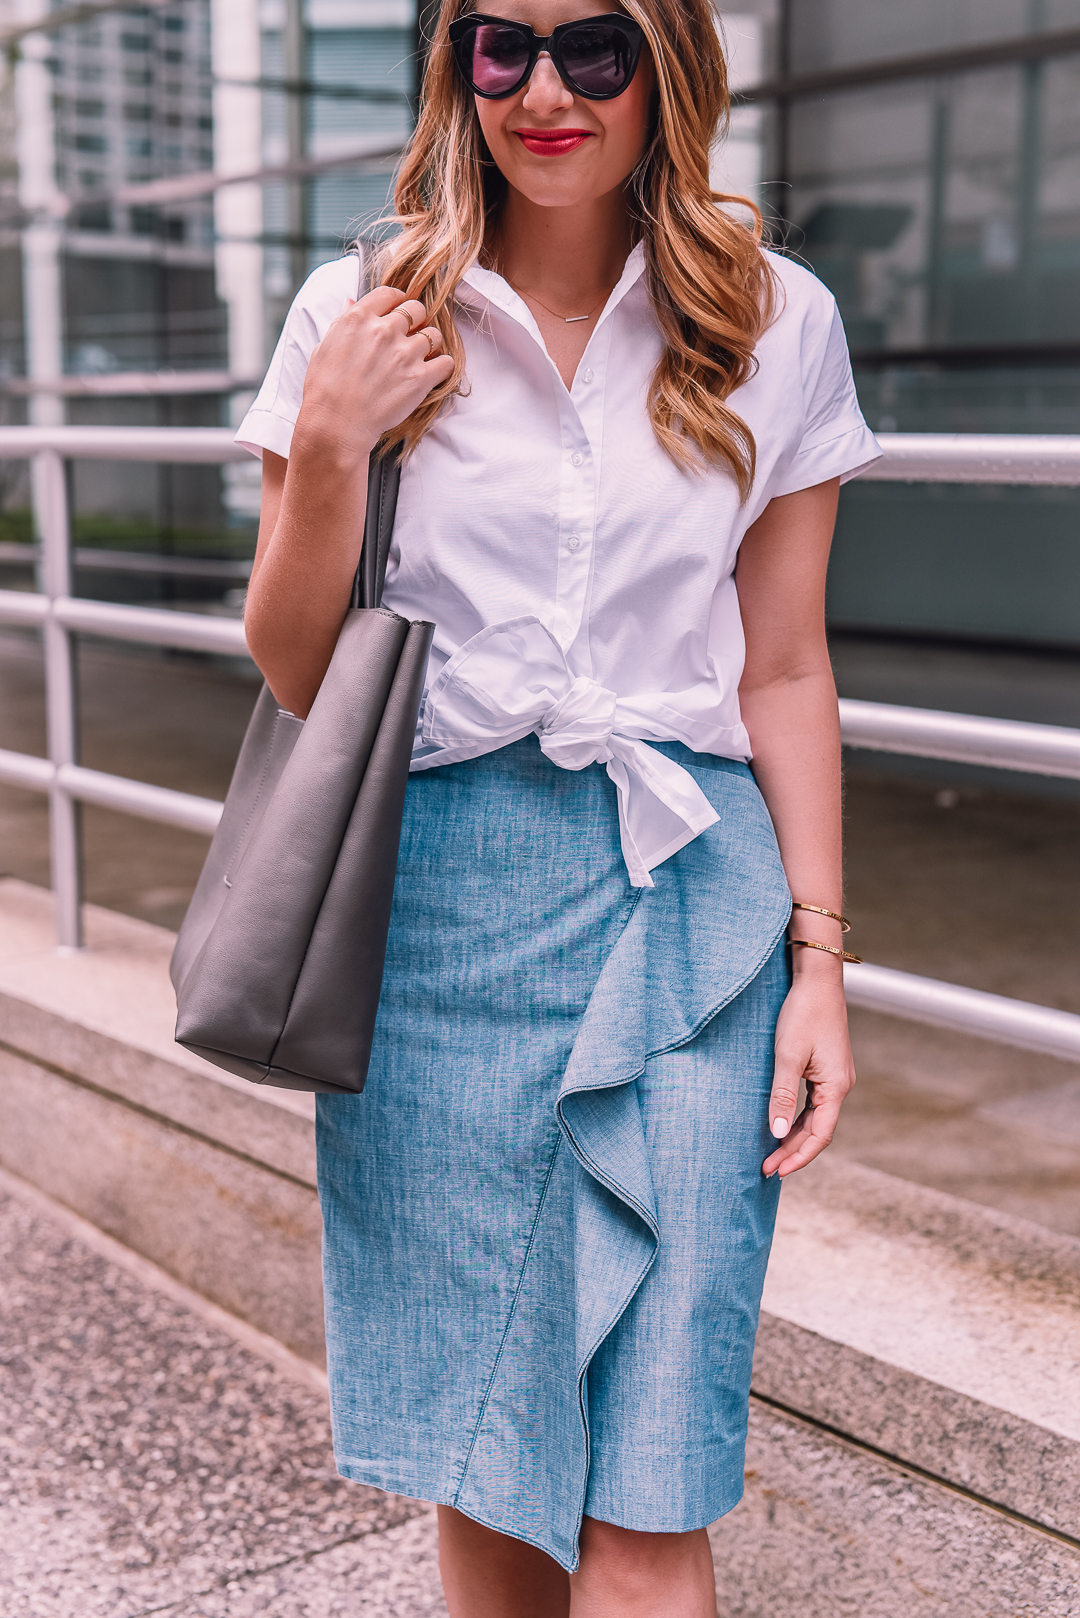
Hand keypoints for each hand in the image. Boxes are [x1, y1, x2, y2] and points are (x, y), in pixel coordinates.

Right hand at [293, 285, 454, 467]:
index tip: (399, 312)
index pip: (390, 294)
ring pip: (434, 335)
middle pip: (416, 309)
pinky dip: (442, 368)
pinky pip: (446, 363)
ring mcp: (404, 353)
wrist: (336, 424)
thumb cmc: (324, 389)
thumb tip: (350, 301)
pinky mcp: (420, 378)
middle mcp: (384, 330)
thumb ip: (342, 321)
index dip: (397, 302)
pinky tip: (431, 375)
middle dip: (416, 321)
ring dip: (430, 345)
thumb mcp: (324, 346)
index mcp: (359, 318)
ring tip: (420, 359)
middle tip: (410, 337)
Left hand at [762, 962, 855, 1178]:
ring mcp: (835, 1077)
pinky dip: (797, 1117)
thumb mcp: (787, 1056)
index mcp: (836, 1087)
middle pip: (818, 1130)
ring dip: (794, 1135)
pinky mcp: (826, 1067)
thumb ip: (782, 1096)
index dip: (798, 1156)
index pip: (820, 1135)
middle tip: (766, 1168)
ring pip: (815, 1117)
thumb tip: (776, 1133)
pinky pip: (813, 1102)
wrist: (817, 980)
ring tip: (770, 1153)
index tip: (776, 1171)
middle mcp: (840, 1085)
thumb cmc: (803, 1014)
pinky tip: (780, 1124)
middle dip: (793, 1150)